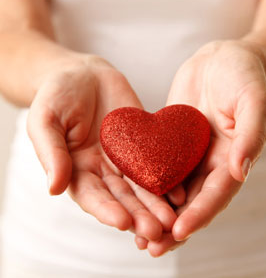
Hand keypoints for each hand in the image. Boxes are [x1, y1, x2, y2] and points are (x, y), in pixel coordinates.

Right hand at [27, 54, 176, 240]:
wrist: (83, 74)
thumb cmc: (57, 95)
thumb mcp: (46, 120)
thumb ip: (50, 152)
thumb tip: (54, 188)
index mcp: (77, 170)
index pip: (92, 196)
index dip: (106, 210)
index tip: (123, 222)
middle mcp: (103, 170)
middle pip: (122, 198)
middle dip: (138, 215)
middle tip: (156, 231)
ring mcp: (124, 158)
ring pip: (142, 186)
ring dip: (156, 204)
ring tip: (173, 219)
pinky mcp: (142, 143)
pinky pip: (155, 161)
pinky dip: (167, 177)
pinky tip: (179, 191)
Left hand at [141, 40, 265, 255]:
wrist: (223, 59)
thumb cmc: (244, 76)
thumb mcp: (253, 100)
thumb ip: (250, 134)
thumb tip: (241, 171)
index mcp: (232, 157)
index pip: (217, 193)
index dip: (200, 213)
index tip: (180, 232)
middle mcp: (210, 161)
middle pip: (192, 200)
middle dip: (173, 225)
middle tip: (151, 247)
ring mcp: (188, 152)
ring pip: (172, 189)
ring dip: (156, 212)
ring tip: (135, 235)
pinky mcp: (171, 140)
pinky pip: (156, 164)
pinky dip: (145, 183)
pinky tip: (128, 196)